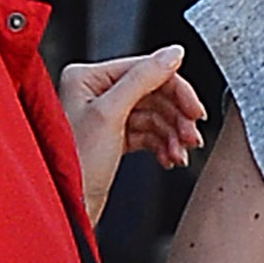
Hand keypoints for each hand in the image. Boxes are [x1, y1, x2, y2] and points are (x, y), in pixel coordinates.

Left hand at [60, 45, 204, 221]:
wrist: (67, 209)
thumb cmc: (74, 165)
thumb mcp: (110, 114)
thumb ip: (143, 79)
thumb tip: (173, 53)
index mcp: (86, 77)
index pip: (144, 69)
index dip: (176, 89)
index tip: (196, 110)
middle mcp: (93, 92)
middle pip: (152, 93)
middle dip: (177, 117)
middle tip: (192, 136)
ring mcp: (103, 116)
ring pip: (153, 115)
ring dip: (173, 134)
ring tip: (181, 153)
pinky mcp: (112, 139)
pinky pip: (147, 134)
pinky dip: (162, 145)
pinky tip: (170, 158)